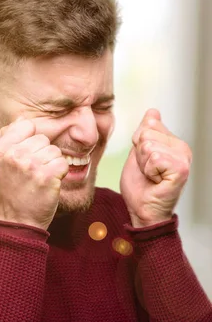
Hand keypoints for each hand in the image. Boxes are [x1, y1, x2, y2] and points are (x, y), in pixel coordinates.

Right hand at [0, 118, 68, 229]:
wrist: (17, 220)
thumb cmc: (10, 190)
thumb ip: (7, 139)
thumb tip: (22, 119)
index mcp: (0, 149)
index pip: (26, 125)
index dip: (31, 140)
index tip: (26, 156)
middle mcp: (13, 155)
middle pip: (43, 139)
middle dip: (42, 154)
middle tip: (32, 172)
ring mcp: (30, 165)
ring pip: (55, 151)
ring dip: (52, 165)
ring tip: (39, 178)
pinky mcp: (46, 176)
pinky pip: (63, 163)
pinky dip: (60, 174)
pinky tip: (49, 184)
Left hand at [120, 109, 191, 227]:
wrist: (142, 209)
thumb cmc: (140, 186)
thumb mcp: (138, 153)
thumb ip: (145, 133)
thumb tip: (153, 111)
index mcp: (172, 142)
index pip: (146, 126)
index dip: (137, 145)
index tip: (144, 162)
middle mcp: (181, 147)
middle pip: (145, 134)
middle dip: (139, 155)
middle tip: (147, 171)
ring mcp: (183, 157)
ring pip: (148, 146)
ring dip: (143, 164)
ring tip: (151, 176)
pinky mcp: (181, 168)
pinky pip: (154, 158)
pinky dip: (148, 171)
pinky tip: (155, 180)